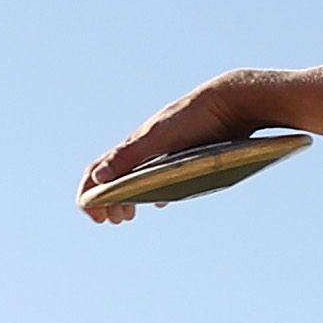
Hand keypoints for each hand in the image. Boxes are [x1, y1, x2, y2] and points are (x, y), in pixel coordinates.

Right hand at [78, 73, 274, 222]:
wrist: (233, 101)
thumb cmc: (195, 118)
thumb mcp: (158, 140)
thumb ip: (128, 157)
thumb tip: (97, 179)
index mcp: (134, 144)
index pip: (99, 169)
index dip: (90, 193)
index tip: (95, 217)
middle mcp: (146, 146)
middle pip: (115, 174)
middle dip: (107, 199)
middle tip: (113, 221)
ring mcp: (167, 150)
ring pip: (137, 174)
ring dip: (126, 195)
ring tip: (129, 214)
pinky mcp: (187, 154)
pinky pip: (162, 174)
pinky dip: (153, 190)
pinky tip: (160, 201)